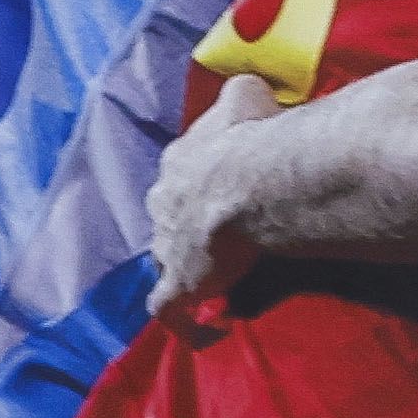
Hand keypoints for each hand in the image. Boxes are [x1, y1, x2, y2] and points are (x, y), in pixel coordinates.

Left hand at [147, 74, 281, 316]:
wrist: (255, 183)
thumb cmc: (253, 138)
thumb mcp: (246, 95)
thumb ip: (238, 95)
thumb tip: (243, 92)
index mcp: (179, 160)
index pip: (185, 167)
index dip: (206, 175)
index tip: (230, 180)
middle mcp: (163, 201)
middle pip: (169, 211)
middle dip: (187, 218)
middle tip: (223, 226)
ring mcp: (165, 245)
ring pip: (166, 254)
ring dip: (185, 261)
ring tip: (215, 270)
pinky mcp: (179, 283)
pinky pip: (170, 307)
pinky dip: (183, 316)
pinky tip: (200, 325)